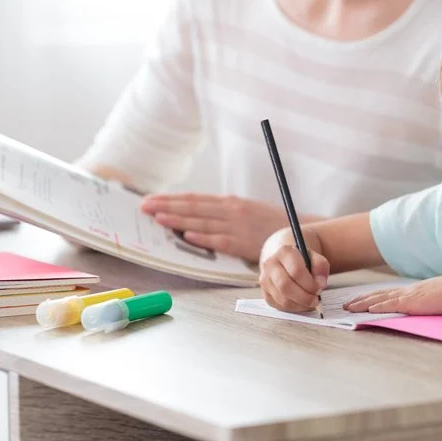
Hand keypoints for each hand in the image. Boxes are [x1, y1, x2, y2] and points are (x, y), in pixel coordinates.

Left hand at [140, 193, 290, 260]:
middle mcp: (231, 210)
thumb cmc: (269, 224)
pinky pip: (220, 240)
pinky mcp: (244, 242)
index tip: (151, 199)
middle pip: (193, 207)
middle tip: (144, 206)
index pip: (195, 199)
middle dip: (166, 206)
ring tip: (158, 218)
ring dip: (178, 219)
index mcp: (229, 203)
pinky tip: (187, 235)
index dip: (171, 199)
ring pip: (202, 222)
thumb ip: (224, 212)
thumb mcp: (246, 211)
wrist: (298, 232)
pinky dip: (203, 237)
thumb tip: (198, 216)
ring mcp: (237, 226)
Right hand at [259, 245, 329, 312]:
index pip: (296, 271)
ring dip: (300, 305)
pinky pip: (280, 306)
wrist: (284, 262)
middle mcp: (270, 265)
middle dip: (304, 297)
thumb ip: (320, 267)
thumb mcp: (314, 258)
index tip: (319, 289)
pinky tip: (302, 304)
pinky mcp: (265, 293)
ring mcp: (265, 280)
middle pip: (285, 286)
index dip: (310, 284)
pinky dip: (294, 308)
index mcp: (284, 252)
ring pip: (282, 299)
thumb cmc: (302, 261)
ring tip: (310, 303)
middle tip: (316, 300)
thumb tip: (320, 284)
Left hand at [343, 270, 441, 314]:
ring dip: (362, 303)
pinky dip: (376, 307)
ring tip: (347, 308)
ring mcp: (411, 295)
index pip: (389, 294)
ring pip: (379, 299)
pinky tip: (365, 310)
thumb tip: (431, 308)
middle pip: (379, 295)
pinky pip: (390, 304)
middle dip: (360, 300)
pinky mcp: (414, 302)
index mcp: (416, 290)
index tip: (360, 301)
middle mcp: (410, 291)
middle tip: (345, 305)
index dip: (373, 298)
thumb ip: (433, 303)